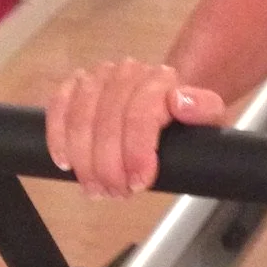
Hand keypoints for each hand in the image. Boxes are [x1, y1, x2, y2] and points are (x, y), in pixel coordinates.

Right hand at [46, 59, 225, 197]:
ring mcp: (99, 77)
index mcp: (160, 79)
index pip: (140, 114)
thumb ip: (204, 108)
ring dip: (84, 159)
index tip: (139, 182)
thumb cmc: (186, 120)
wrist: (170, 105)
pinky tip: (66, 162)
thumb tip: (180, 102)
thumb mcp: (209, 118)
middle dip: (108, 165)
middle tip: (115, 193)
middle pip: (107, 121)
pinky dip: (58, 136)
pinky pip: (58, 107)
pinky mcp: (76, 86)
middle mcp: (127, 73)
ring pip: (80, 117)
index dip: (136, 152)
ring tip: (95, 188)